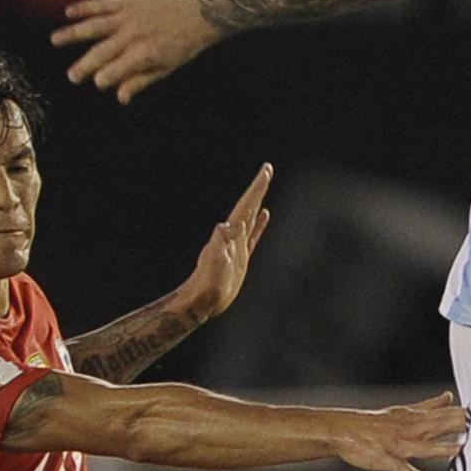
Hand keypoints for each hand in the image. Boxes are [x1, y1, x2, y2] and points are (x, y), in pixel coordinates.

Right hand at [52, 0, 218, 102]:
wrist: (197, 15)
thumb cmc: (180, 47)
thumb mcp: (164, 68)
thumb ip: (139, 81)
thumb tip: (119, 98)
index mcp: (145, 53)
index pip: (118, 69)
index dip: (105, 78)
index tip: (96, 83)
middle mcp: (134, 34)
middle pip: (103, 51)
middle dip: (86, 65)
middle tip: (72, 77)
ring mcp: (130, 16)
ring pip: (96, 25)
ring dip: (74, 33)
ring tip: (55, 40)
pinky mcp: (129, 1)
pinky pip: (103, 4)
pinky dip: (85, 7)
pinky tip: (68, 12)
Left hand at [172, 163, 272, 321]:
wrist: (202, 301)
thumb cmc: (208, 283)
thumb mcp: (213, 261)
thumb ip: (219, 242)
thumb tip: (226, 225)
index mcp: (230, 233)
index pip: (246, 206)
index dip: (256, 189)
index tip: (266, 171)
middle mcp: (233, 235)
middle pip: (249, 206)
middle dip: (258, 188)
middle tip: (267, 169)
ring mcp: (237, 245)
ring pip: (251, 217)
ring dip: (258, 201)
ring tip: (264, 186)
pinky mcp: (241, 257)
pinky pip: (254, 235)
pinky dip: (260, 224)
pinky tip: (265, 215)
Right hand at [332, 392, 469, 470]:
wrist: (344, 430)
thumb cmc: (376, 423)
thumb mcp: (404, 410)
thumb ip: (429, 405)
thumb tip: (448, 396)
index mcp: (414, 418)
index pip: (441, 414)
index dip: (460, 414)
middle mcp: (408, 429)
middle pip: (436, 426)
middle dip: (455, 426)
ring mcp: (397, 445)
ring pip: (422, 447)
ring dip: (440, 448)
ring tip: (458, 450)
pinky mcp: (385, 459)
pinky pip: (399, 467)